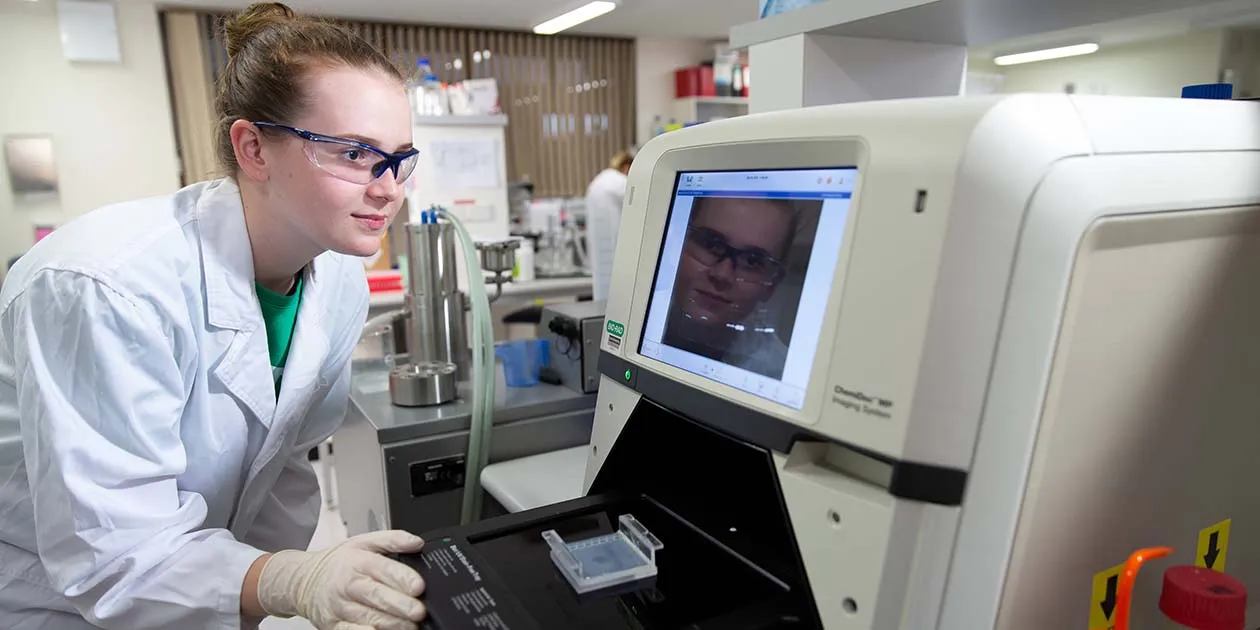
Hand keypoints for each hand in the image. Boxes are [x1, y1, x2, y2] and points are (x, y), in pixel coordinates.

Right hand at [257, 530, 427, 629]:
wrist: (303, 580)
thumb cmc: (339, 563)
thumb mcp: (363, 542)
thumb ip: (392, 539)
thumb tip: (417, 542)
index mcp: (358, 561)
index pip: (383, 568)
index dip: (402, 578)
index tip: (419, 587)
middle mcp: (348, 584)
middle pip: (377, 596)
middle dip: (401, 605)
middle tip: (419, 611)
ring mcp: (340, 607)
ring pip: (369, 618)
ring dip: (393, 624)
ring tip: (411, 625)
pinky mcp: (333, 625)